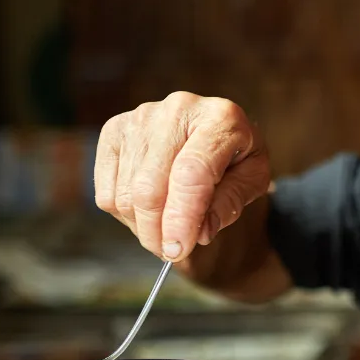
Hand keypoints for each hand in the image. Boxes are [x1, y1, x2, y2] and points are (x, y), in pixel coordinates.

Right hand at [96, 93, 270, 261]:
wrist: (215, 135)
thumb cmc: (236, 159)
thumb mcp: (251, 182)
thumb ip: (229, 205)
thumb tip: (199, 233)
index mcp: (221, 118)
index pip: (191, 174)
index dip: (181, 218)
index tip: (178, 250)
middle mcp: (178, 108)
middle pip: (150, 187)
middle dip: (158, 231)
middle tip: (172, 252)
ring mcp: (141, 117)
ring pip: (127, 194)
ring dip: (143, 226)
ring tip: (167, 228)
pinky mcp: (115, 131)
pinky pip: (107, 191)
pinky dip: (125, 214)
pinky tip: (150, 210)